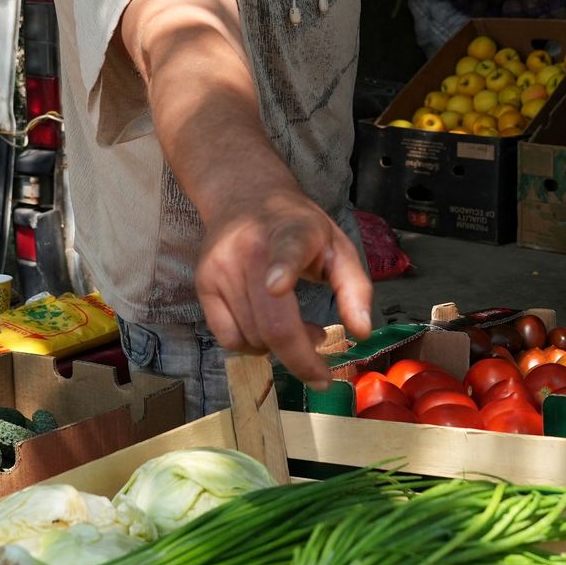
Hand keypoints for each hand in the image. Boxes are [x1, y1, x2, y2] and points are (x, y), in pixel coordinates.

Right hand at [194, 190, 372, 388]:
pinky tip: (268, 331)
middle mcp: (248, 250)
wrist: (244, 196)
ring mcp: (219, 269)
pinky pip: (228, 339)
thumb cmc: (299, 227)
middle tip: (321, 368)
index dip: (283, 269)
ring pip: (251, 338)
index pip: (287, 250)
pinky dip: (253, 346)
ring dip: (279, 350)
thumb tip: (362, 332)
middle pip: (272, 324)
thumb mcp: (338, 245)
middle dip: (302, 360)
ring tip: (298, 330)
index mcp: (291, 233)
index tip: (279, 285)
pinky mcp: (202, 285)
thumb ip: (355, 287)